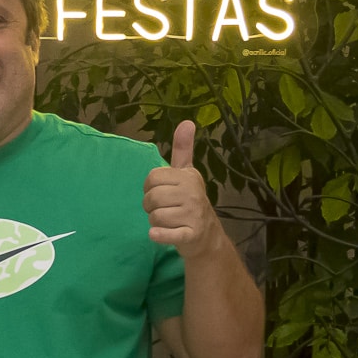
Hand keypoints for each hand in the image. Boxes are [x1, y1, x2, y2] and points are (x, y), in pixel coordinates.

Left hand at [145, 119, 221, 258]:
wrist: (207, 236)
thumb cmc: (191, 201)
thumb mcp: (187, 173)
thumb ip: (183, 149)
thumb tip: (187, 121)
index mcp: (189, 176)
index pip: (152, 178)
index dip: (150, 188)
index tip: (162, 193)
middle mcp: (193, 193)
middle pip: (151, 198)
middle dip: (151, 207)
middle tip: (164, 210)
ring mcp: (193, 215)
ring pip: (155, 217)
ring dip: (155, 222)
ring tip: (168, 222)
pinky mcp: (190, 235)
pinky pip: (163, 234)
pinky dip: (157, 236)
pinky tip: (158, 234)